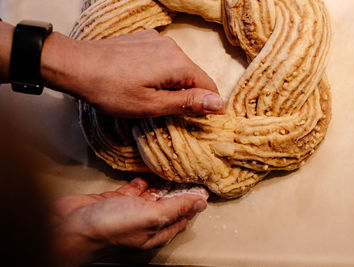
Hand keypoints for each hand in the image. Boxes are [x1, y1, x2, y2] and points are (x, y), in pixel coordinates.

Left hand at [41, 29, 223, 117]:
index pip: (208, 85)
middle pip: (193, 75)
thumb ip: (187, 103)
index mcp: (178, 63)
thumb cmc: (112, 90)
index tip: (204, 120)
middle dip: (188, 94)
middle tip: (169, 112)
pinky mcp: (143, 39)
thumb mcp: (152, 105)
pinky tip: (142, 82)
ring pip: (177, 67)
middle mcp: (171, 46)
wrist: (77, 66)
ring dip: (173, 84)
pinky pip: (163, 58)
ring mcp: (156, 40)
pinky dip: (161, 72)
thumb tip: (217, 103)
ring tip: (151, 98)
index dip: (209, 105)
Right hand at [51, 177, 207, 265]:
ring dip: (163, 180)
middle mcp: (146, 222)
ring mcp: (130, 210)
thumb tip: (200, 203)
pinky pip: (135, 187)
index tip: (204, 182)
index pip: (183, 215)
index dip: (194, 200)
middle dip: (180, 187)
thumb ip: (175, 208)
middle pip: (169, 203)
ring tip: (175, 164)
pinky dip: (143, 177)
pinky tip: (150, 167)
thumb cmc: (107, 227)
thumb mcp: (150, 216)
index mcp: (157, 231)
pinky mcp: (116, 199)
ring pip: (153, 194)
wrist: (68, 226)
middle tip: (190, 168)